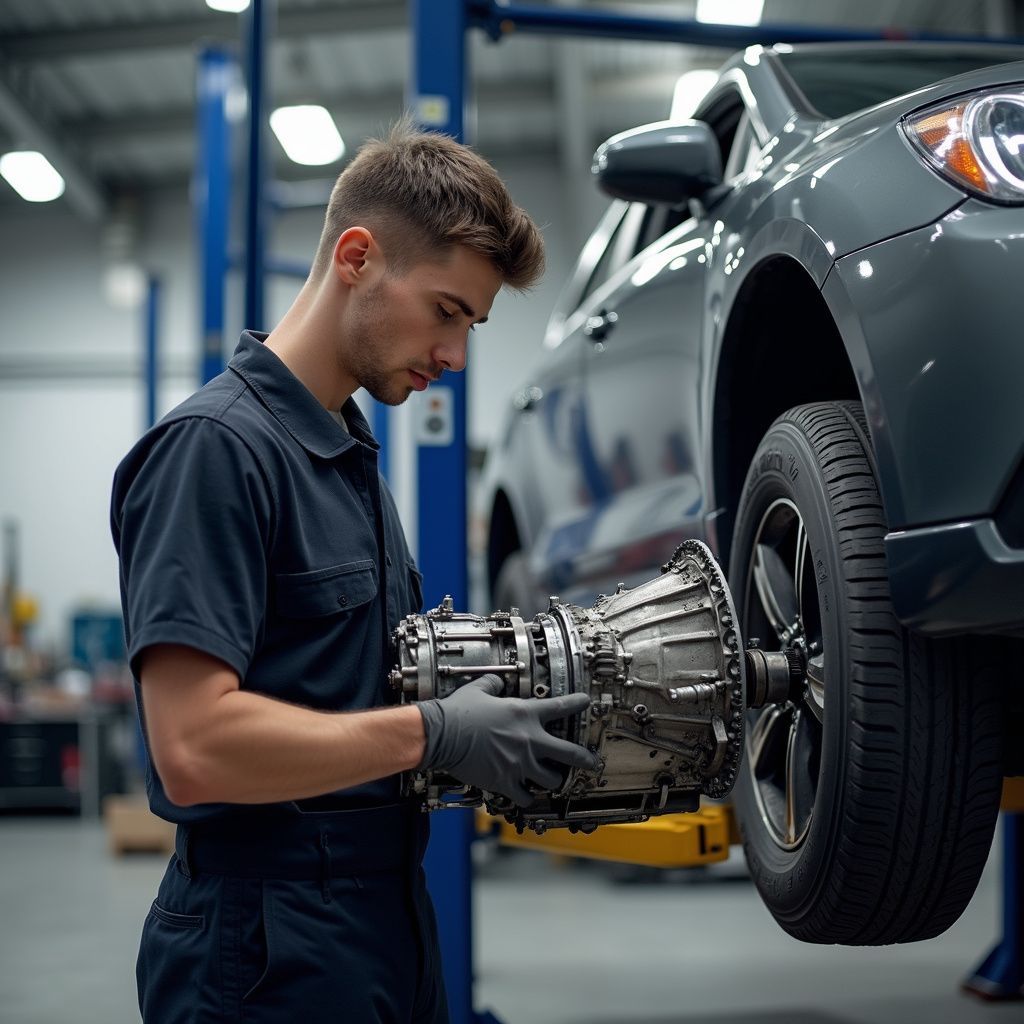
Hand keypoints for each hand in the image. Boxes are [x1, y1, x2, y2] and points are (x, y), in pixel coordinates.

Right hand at [417, 674, 597, 806]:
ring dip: (553, 779)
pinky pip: (526, 796)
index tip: (586, 702)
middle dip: (585, 759)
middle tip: (592, 762)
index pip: (561, 707)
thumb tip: (497, 684)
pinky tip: (526, 795)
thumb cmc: (459, 712)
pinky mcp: (505, 781)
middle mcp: (529, 739)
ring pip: (551, 779)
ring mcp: (519, 763)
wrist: (442, 734)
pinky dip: (527, 797)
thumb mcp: (479, 689)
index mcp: (525, 714)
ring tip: (553, 779)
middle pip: (569, 753)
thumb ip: (494, 686)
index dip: (577, 703)